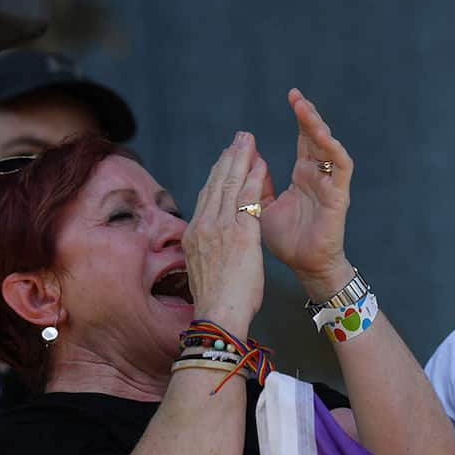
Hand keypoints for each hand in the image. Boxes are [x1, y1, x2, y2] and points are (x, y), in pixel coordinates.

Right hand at [183, 131, 266, 330]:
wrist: (219, 315)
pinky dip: (253, 178)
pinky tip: (260, 163)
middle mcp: (203, 226)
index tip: (225, 157)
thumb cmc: (217, 300)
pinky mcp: (238, 233)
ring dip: (240, 159)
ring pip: (228, 184)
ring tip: (248, 141)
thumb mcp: (206, 269)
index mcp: (194, 235)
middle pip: (215, 183)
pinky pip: (246, 198)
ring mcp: (219, 228)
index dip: (216, 173)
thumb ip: (208, 250)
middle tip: (238, 138)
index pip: (206, 195)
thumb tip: (210, 246)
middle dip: (227, 158)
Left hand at [259, 89, 354, 297]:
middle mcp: (319, 176)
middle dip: (308, 116)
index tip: (292, 96)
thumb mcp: (263, 207)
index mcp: (304, 176)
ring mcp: (330, 184)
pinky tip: (324, 137)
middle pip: (317, 138)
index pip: (304, 140)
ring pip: (330, 148)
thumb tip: (251, 159)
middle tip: (296, 96)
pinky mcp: (339, 196)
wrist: (305, 266)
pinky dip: (334, 151)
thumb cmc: (287, 240)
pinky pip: (342, 168)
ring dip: (319, 128)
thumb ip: (258, 184)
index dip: (300, 118)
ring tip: (306, 111)